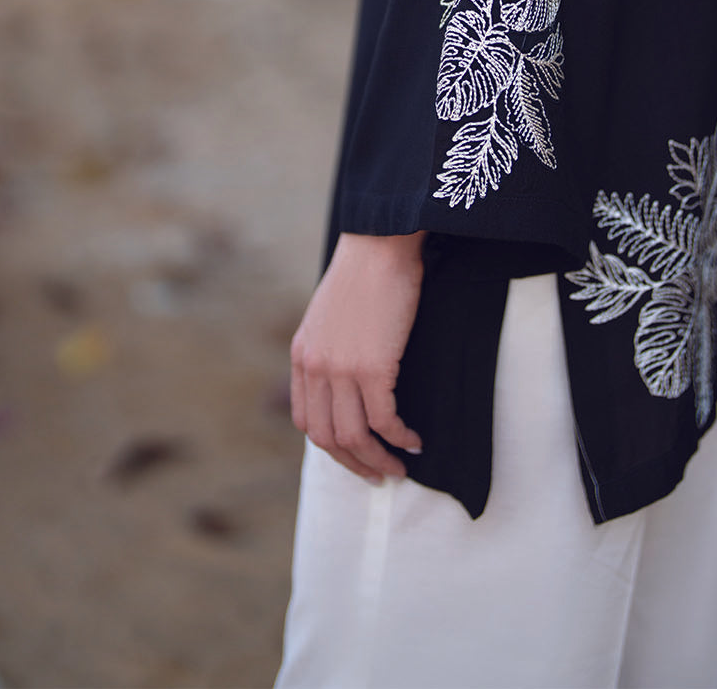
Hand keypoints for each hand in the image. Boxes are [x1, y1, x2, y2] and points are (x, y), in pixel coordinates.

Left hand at [289, 230, 426, 483]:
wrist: (381, 243)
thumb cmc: (366, 272)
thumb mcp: (331, 315)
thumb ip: (331, 348)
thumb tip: (349, 381)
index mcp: (302, 356)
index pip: (306, 420)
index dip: (331, 445)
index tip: (354, 454)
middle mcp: (315, 368)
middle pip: (326, 438)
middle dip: (354, 463)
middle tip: (378, 474)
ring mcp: (341, 370)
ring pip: (354, 437)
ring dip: (378, 459)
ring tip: (400, 467)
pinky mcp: (372, 367)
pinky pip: (384, 420)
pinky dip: (399, 438)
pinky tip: (414, 440)